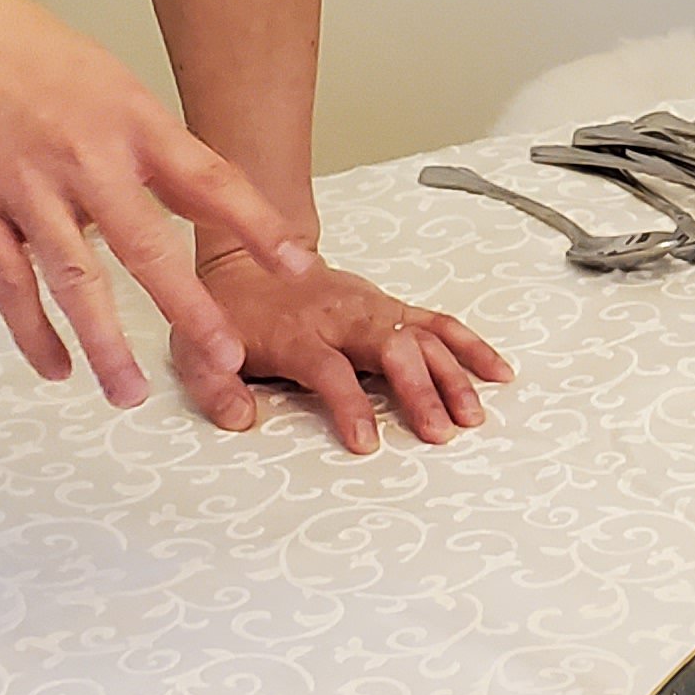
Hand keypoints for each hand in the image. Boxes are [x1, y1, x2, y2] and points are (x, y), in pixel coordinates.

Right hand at [0, 0, 312, 415]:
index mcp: (129, 120)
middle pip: (148, 247)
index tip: (298, 265)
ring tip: (130, 396)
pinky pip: (8, 284)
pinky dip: (32, 333)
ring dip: (105, 344)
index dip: (257, 225)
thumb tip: (179, 186)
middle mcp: (85, 158)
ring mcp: (26, 188)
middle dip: (191, 310)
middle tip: (227, 359)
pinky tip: (56, 369)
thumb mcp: (101, 76)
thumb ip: (138, 136)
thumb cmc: (13, 46)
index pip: (210, 179)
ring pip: (75, 281)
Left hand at [194, 248, 512, 453]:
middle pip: (392, 349)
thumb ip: (215, 384)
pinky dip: (470, 346)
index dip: (349, 406)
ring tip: (473, 416)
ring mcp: (373, 309)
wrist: (251, 253)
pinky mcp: (392, 307)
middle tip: (440, 432)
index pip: (330, 370)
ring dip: (453, 375)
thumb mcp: (198, 347)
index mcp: (299, 332)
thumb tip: (239, 417)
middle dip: (420, 390)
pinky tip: (496, 372)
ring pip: (423, 337)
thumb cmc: (229, 309)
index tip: (367, 441)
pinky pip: (439, 323)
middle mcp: (344, 318)